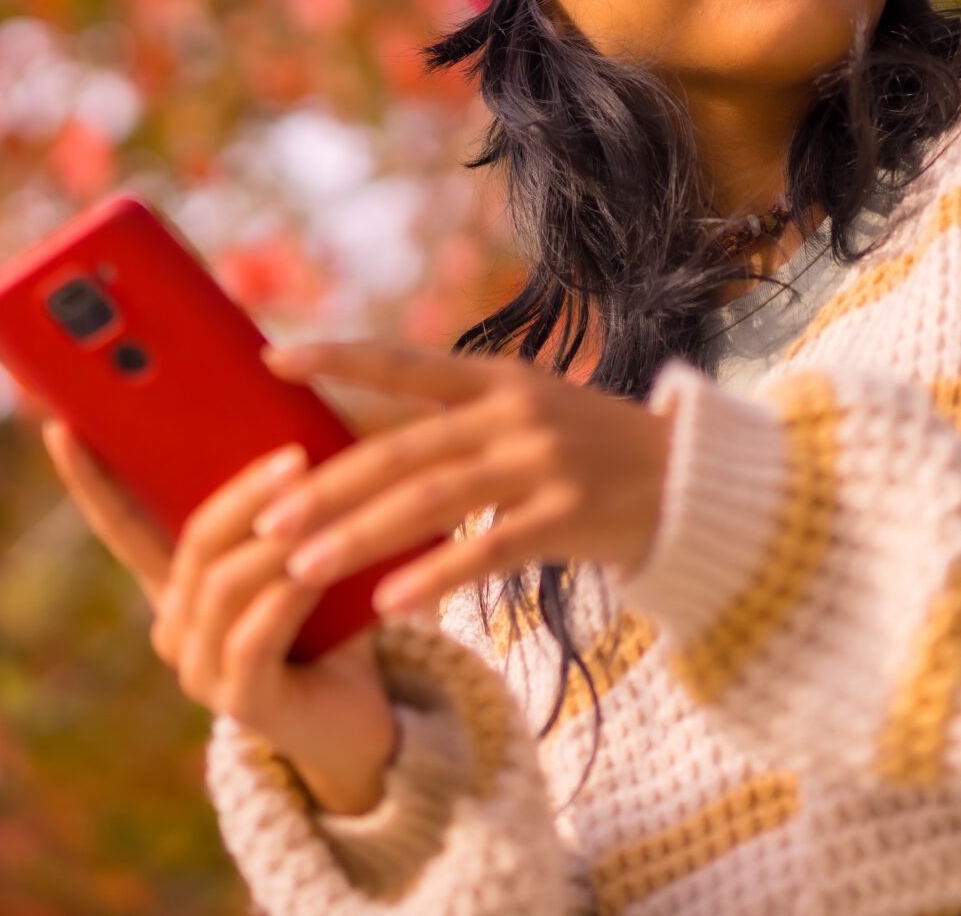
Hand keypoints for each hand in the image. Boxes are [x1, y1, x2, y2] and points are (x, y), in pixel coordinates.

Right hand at [42, 422, 397, 814]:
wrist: (358, 719)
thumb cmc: (332, 627)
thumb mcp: (300, 559)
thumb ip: (279, 512)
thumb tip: (293, 429)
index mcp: (176, 587)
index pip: (122, 527)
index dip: (91, 481)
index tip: (62, 428)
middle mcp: (173, 628)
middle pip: (195, 544)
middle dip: (242, 496)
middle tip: (293, 457)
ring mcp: (198, 669)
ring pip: (223, 587)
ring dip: (273, 543)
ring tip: (316, 505)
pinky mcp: (239, 702)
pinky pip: (252, 638)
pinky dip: (285, 598)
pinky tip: (315, 571)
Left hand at [254, 342, 673, 618]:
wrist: (694, 483)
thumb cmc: (591, 452)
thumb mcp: (524, 415)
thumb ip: (453, 424)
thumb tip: (355, 437)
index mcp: (497, 378)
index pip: (404, 363)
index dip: (338, 357)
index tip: (271, 359)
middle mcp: (515, 412)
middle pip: (402, 450)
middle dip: (327, 488)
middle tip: (266, 523)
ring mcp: (543, 462)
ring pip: (432, 501)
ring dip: (360, 536)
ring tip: (302, 568)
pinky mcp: (570, 514)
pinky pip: (488, 550)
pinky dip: (434, 576)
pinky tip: (388, 602)